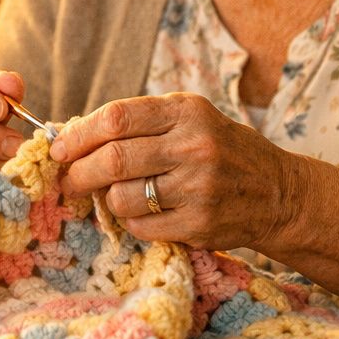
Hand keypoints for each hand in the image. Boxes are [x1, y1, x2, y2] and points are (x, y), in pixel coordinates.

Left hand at [51, 93, 290, 251]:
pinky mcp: (200, 225)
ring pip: (122, 197)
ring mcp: (199, 188)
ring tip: (114, 196)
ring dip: (107, 200)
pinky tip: (143, 214)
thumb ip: (141, 123)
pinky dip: (131, 222)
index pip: (116, 118)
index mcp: (187, 111)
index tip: (59, 148)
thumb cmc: (222, 151)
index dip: (79, 135)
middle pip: (113, 159)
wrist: (279, 192)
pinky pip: (141, 226)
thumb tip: (74, 136)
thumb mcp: (191, 119)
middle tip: (69, 180)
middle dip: (79, 172)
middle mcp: (195, 146)